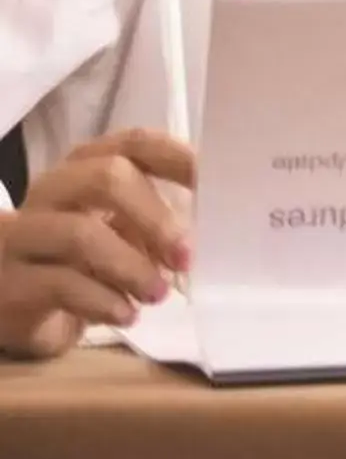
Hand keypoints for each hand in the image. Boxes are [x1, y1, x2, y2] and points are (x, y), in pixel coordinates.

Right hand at [0, 129, 193, 359]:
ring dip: (132, 267)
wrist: (6, 305)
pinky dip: (103, 301)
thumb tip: (200, 236)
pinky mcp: (9, 282)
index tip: (213, 184)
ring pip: (81, 234)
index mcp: (85, 167)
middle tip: (185, 257)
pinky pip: (61, 284)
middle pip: (106, 178)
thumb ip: (151, 224)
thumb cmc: (74, 262)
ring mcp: (21, 234)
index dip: (177, 158)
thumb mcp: (116, 235)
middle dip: (155, 217)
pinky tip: (125, 314)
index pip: (134, 143)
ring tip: (157, 294)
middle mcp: (51, 191)